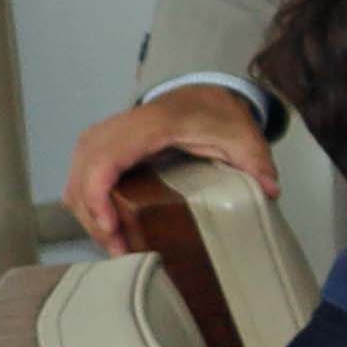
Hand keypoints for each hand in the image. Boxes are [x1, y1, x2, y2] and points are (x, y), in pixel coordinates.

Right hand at [66, 86, 272, 251]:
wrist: (202, 96)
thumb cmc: (218, 116)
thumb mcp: (243, 137)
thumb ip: (256, 162)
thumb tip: (269, 191)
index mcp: (151, 125)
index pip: (105, 160)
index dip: (98, 196)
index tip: (111, 228)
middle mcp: (117, 128)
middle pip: (84, 176)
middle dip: (94, 218)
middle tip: (120, 250)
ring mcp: (103, 137)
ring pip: (77, 179)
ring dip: (89, 215)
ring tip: (117, 245)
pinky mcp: (100, 147)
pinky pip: (81, 178)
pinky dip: (88, 204)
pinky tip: (110, 227)